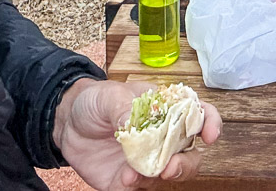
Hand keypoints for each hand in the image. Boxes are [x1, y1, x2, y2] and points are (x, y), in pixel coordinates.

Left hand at [52, 79, 221, 189]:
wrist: (66, 123)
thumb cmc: (96, 102)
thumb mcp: (110, 95)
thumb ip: (125, 107)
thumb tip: (134, 123)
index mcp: (166, 111)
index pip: (198, 116)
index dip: (210, 123)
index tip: (209, 135)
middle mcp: (163, 138)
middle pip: (190, 155)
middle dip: (187, 163)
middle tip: (170, 166)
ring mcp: (147, 160)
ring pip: (169, 175)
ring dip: (160, 176)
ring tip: (137, 171)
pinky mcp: (128, 179)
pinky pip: (140, 189)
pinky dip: (136, 185)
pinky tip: (125, 177)